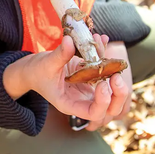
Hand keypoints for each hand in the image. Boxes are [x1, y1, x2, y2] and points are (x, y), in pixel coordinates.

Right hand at [3, 34, 129, 125]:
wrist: (35, 70)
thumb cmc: (38, 73)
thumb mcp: (46, 64)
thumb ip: (59, 55)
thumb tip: (70, 41)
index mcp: (70, 104)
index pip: (93, 113)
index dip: (103, 102)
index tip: (103, 84)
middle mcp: (83, 99)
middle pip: (110, 108)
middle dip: (119, 94)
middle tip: (116, 75)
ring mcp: (89, 89)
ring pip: (112, 90)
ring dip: (115, 72)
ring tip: (109, 54)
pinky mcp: (91, 77)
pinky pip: (105, 70)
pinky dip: (106, 56)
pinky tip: (102, 40)